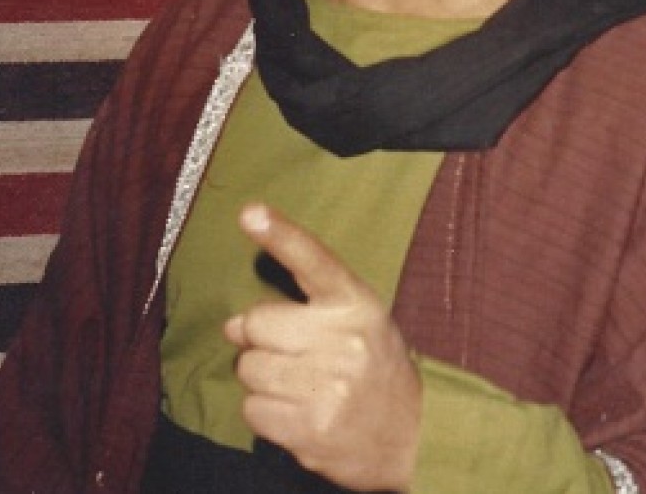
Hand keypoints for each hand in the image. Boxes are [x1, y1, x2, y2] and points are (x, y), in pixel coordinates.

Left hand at [224, 204, 420, 491]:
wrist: (413, 434)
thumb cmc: (375, 368)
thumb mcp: (360, 321)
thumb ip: (302, 312)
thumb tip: (232, 325)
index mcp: (357, 304)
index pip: (313, 260)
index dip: (280, 234)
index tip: (250, 212)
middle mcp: (344, 340)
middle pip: (257, 324)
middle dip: (259, 341)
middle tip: (290, 355)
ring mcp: (327, 386)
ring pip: (249, 369)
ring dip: (262, 380)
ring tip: (299, 387)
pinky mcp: (310, 427)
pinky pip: (252, 410)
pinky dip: (266, 414)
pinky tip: (296, 414)